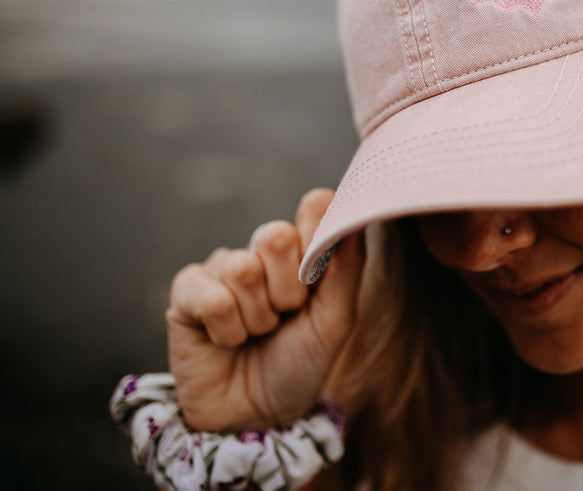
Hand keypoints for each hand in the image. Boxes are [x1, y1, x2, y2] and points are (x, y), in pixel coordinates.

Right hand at [166, 188, 363, 431]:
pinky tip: (227, 342)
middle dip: (288, 290)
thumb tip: (354, 221)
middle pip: (275, 235)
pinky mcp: (186, 291)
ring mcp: (222, 269)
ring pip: (242, 269)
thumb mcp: (334, 323)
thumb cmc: (298, 366)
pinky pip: (211, 297)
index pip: (315, 208)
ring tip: (257, 334)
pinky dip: (227, 330)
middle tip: (285, 317)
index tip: (319, 275)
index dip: (318, 235)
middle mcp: (262, 253)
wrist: (257, 416)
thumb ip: (346, 271)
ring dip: (257, 318)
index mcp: (302, 252)